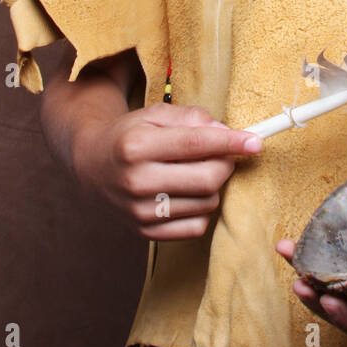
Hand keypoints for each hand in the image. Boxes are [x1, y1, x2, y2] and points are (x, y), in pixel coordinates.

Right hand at [74, 103, 261, 240]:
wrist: (92, 166)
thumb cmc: (130, 135)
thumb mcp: (154, 114)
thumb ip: (192, 117)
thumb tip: (227, 132)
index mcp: (136, 145)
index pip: (196, 144)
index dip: (231, 142)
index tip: (255, 141)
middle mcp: (136, 181)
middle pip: (207, 179)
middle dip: (226, 164)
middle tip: (224, 154)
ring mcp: (139, 211)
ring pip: (206, 203)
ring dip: (214, 185)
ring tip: (197, 170)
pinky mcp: (145, 232)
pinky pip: (196, 227)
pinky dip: (202, 208)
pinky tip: (188, 192)